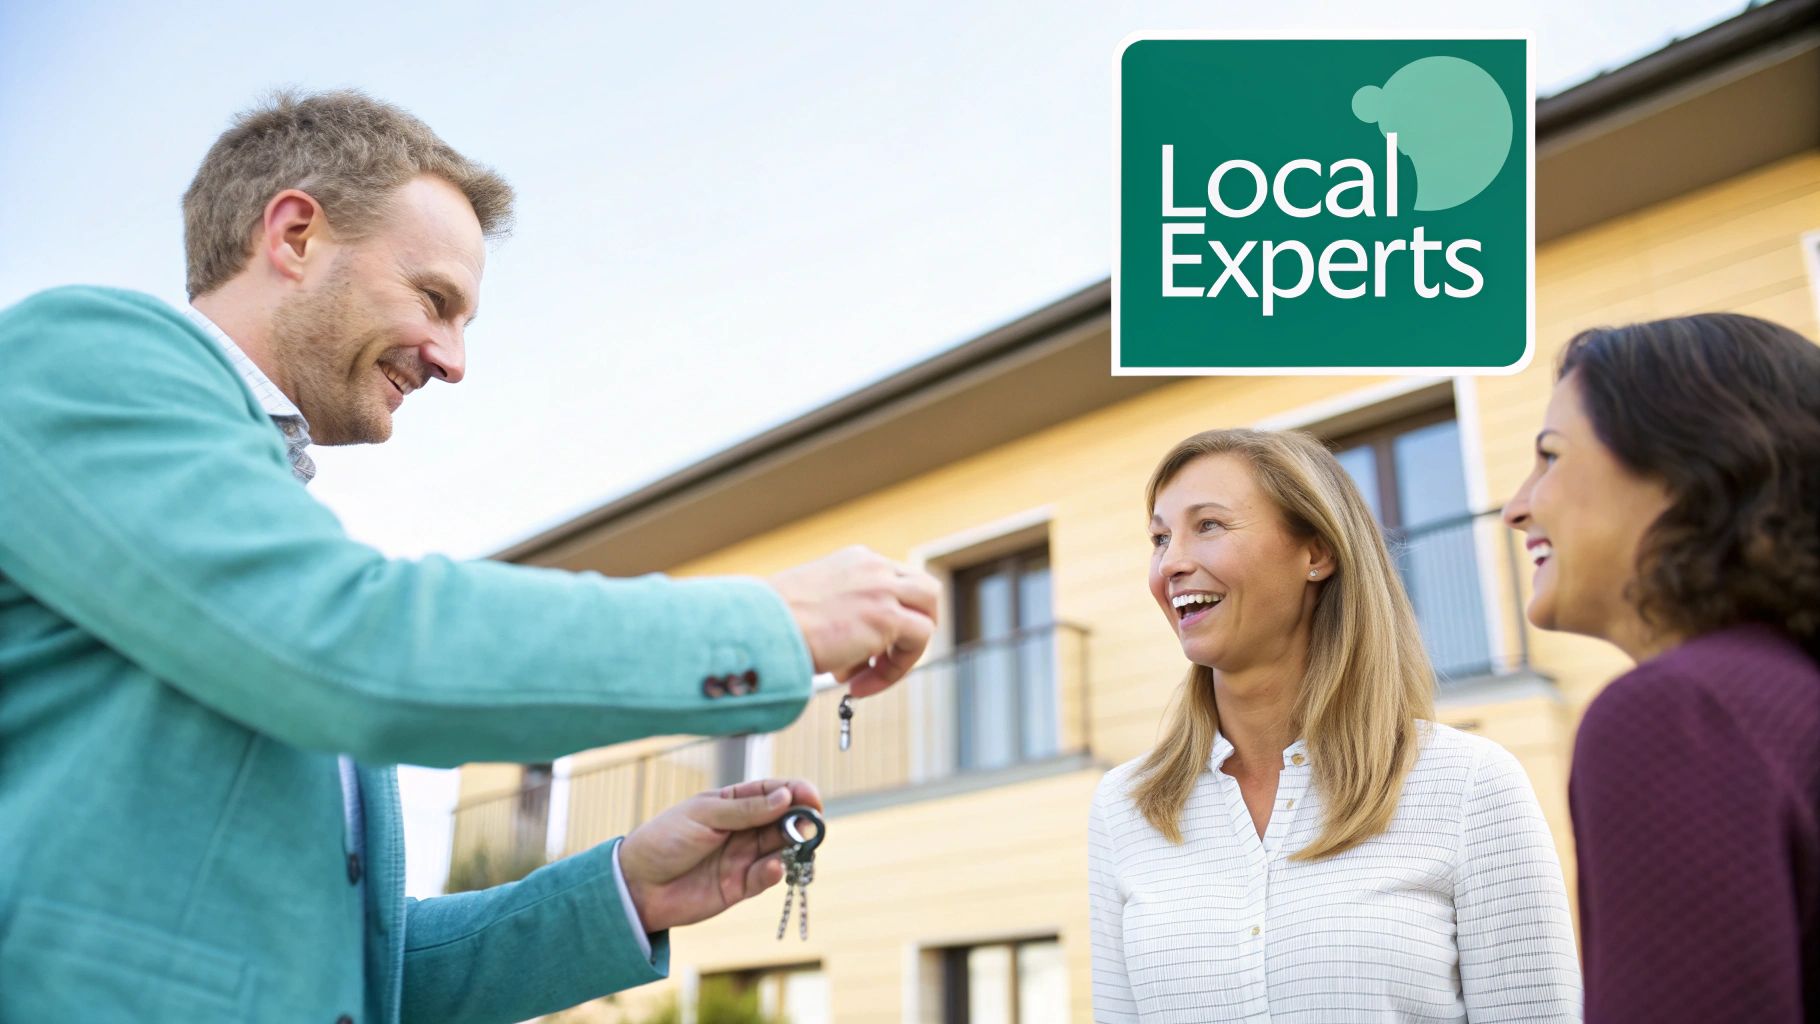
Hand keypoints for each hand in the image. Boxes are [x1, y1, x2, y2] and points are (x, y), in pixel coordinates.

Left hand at [618, 778, 822, 933]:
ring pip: (780, 848)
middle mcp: (742, 829)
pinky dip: (775, 872)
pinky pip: (766, 877)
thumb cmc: (664, 840)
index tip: (812, 796)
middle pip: (782, 819)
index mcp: (732, 803)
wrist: (636, 885)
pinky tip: (774, 866)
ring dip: (793, 845)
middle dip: (800, 819)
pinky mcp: (740, 886)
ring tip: (797, 843)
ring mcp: (743, 857)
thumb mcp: (704, 815)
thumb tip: (786, 796)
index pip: (772, 792)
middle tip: (810, 822)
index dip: (795, 791)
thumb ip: (746, 809)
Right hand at [765, 545, 939, 697]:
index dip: (886, 618)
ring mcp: (882, 589)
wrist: (759, 626)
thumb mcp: (812, 607)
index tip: (860, 649)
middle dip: (909, 627)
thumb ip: (840, 617)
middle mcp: (873, 568)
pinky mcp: (887, 616)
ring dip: (907, 649)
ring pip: (928, 612)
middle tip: (879, 658)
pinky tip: (860, 685)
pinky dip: (895, 670)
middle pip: (922, 592)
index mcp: (855, 561)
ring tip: (868, 674)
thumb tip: (850, 651)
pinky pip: (918, 642)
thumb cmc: (771, 623)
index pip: (893, 583)